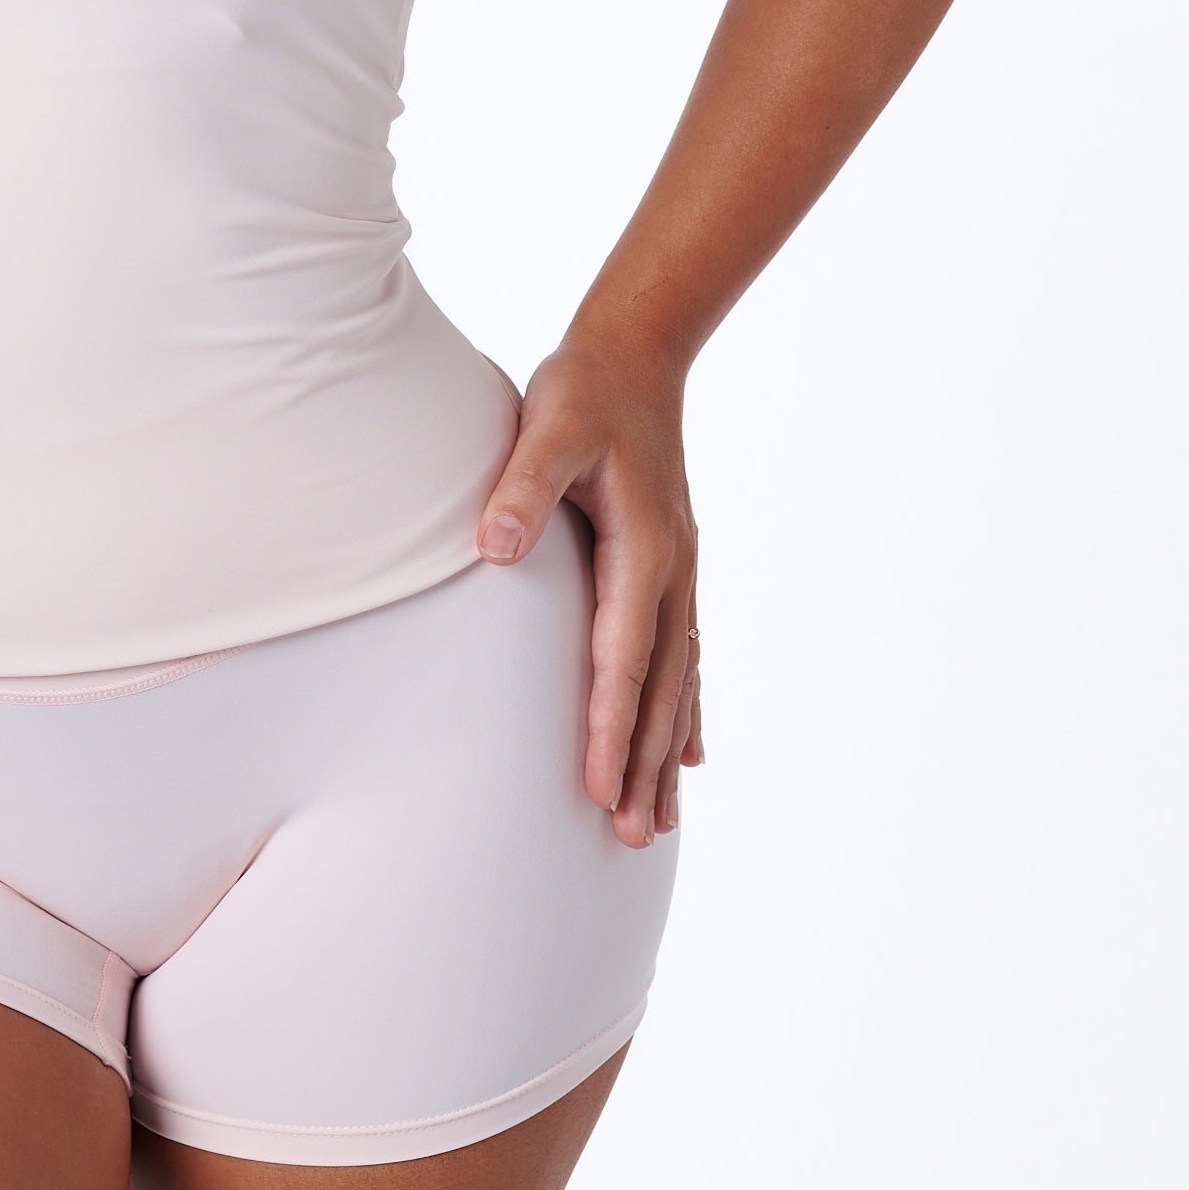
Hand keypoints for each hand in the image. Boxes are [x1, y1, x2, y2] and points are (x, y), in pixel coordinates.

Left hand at [475, 340, 703, 846]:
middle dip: (646, 763)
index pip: (620, 656)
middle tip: (632, 836)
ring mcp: (680, 571)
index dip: (609, 725)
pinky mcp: (672, 565)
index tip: (599, 786)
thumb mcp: (548, 424)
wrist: (636, 353)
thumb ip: (522, 485)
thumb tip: (494, 547)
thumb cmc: (584, 388)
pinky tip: (694, 753)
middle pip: (661, 686)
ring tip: (662, 822)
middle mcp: (673, 571)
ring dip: (670, 752)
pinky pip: (684, 654)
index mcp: (643, 547)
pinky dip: (688, 709)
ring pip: (679, 681)